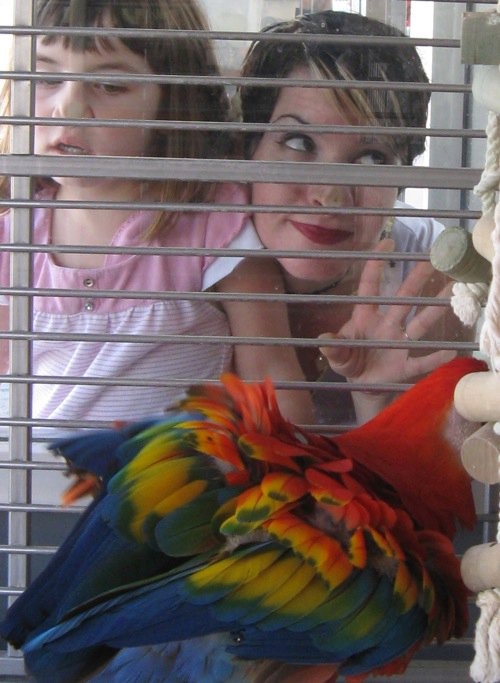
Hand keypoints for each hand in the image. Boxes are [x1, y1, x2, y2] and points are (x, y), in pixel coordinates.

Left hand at [317, 239, 455, 387]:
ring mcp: (398, 343)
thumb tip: (322, 341)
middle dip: (415, 280)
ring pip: (420, 323)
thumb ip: (333, 349)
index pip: (370, 287)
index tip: (387, 242)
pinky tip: (452, 351)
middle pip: (403, 300)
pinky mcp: (405, 365)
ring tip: (451, 291)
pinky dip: (435, 358)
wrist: (361, 385)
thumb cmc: (350, 360)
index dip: (375, 266)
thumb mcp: (337, 356)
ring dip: (434, 309)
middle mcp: (386, 325)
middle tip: (430, 261)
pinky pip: (422, 361)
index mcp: (365, 318)